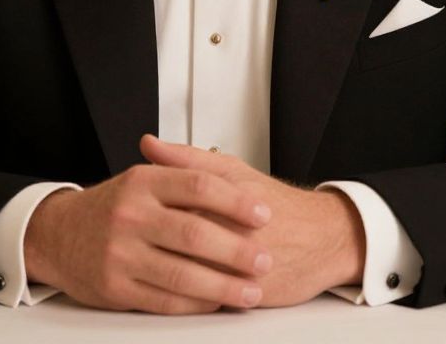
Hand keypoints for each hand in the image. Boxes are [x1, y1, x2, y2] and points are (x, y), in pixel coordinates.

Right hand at [22, 156, 273, 314]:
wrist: (60, 235)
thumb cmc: (113, 206)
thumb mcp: (143, 177)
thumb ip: (182, 168)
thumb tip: (227, 168)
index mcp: (143, 181)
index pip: (198, 185)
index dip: (235, 200)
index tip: (263, 213)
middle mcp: (131, 215)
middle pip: (194, 233)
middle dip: (236, 250)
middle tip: (265, 259)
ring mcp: (121, 253)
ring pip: (182, 274)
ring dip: (223, 285)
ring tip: (251, 289)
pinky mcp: (116, 287)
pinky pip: (165, 300)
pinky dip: (197, 304)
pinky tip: (218, 302)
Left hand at [140, 134, 364, 306]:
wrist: (323, 236)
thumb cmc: (273, 203)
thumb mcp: (232, 170)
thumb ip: (186, 158)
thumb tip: (148, 144)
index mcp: (221, 194)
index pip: (168, 202)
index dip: (143, 211)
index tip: (122, 213)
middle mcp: (231, 227)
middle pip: (175, 240)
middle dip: (148, 247)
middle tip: (126, 247)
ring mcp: (242, 262)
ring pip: (189, 274)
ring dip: (163, 275)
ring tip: (144, 270)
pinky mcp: (251, 292)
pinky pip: (209, 301)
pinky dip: (188, 301)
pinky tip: (171, 295)